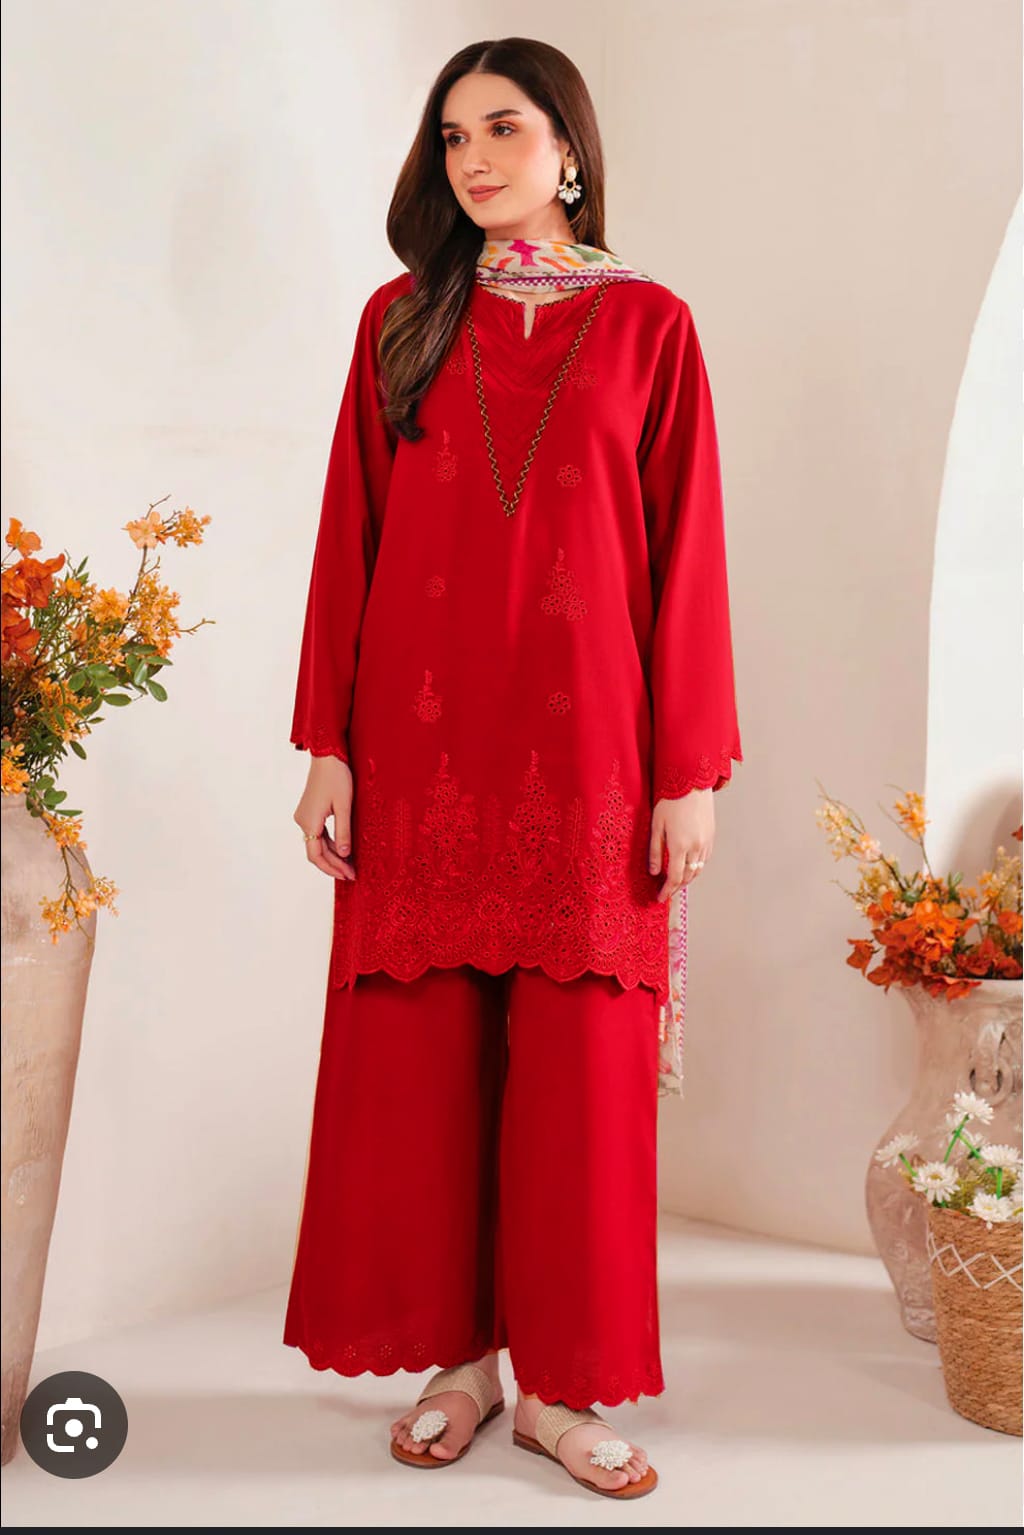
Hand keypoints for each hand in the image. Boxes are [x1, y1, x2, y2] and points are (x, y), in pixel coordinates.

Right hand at [294, 757, 355, 879]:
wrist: (327, 756)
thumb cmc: (337, 777)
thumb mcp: (344, 806)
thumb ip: (344, 831)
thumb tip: (345, 854)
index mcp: (309, 821)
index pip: (316, 856)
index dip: (332, 868)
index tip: (348, 875)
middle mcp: (302, 821)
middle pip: (316, 852)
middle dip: (334, 865)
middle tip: (352, 874)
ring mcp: (304, 816)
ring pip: (317, 844)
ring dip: (332, 855)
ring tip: (350, 865)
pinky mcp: (309, 812)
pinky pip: (318, 834)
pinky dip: (330, 844)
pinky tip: (343, 849)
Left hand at [649, 788, 713, 901]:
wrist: (692, 782)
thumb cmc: (670, 800)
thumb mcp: (656, 825)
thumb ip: (655, 850)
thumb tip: (654, 871)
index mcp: (680, 846)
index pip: (674, 877)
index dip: (666, 890)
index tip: (659, 898)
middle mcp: (696, 847)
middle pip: (687, 877)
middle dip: (676, 887)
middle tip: (666, 892)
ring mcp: (706, 842)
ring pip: (698, 870)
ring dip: (687, 879)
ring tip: (676, 882)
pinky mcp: (711, 836)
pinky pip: (704, 859)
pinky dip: (696, 868)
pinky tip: (688, 866)